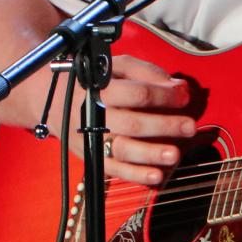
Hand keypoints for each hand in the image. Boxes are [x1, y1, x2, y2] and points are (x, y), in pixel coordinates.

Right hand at [80, 55, 196, 186]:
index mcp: (101, 89)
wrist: (52, 99)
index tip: (184, 96)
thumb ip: (147, 72)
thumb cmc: (94, 81)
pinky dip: (135, 175)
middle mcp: (95, 115)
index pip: (137, 93)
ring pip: (123, 149)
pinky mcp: (91, 157)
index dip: (164, 96)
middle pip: (133, 123)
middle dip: (164, 126)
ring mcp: (92, 139)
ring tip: (174, 155)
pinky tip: (156, 175)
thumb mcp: (116, 66)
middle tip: (189, 127)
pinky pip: (114, 170)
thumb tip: (178, 86)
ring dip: (151, 154)